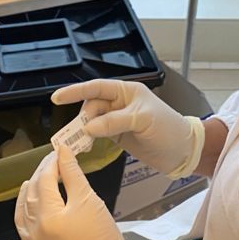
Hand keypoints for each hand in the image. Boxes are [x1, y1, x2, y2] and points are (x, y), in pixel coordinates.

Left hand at [15, 145, 148, 239]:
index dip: (52, 163)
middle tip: (54, 158)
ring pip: (24, 207)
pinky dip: (23, 208)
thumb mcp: (88, 198)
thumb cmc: (101, 232)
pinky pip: (22, 224)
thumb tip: (63, 150)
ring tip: (41, 174)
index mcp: (49, 217)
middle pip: (33, 192)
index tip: (60, 150)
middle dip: (43, 172)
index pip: (45, 181)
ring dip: (31, 188)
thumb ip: (72, 172)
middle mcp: (35, 230)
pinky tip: (28, 197)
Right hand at [51, 79, 204, 178]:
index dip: (76, 91)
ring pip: (92, 121)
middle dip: (82, 119)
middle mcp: (120, 103)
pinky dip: (89, 140)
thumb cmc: (168, 129)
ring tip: (82, 144)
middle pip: (91, 106)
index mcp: (127, 92)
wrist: (183, 151)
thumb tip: (88, 127)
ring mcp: (117, 120)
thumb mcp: (143, 121)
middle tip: (78, 135)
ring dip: (84, 131)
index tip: (56, 97)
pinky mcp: (117, 136)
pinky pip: (97, 134)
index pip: (97, 87)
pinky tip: (86, 147)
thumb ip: (115, 122)